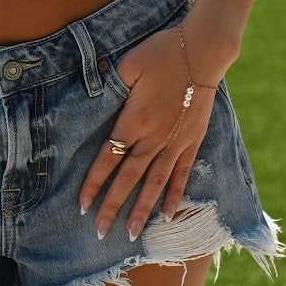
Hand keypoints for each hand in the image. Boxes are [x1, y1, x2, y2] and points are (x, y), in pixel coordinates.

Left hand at [77, 24, 216, 243]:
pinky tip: (168, 214)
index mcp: (133, 120)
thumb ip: (110, 84)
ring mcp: (175, 141)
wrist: (203, 51)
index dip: (94, 183)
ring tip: (132, 234)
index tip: (83, 205)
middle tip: (101, 231)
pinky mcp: (192, 140)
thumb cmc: (162, 52)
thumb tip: (94, 97)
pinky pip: (181, 173)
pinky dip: (174, 194)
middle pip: (129, 178)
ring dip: (142, 209)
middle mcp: (153, 137)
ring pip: (155, 182)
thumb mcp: (129, 64)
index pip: (109, 158)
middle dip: (113, 206)